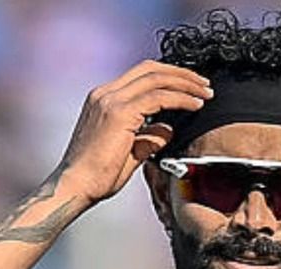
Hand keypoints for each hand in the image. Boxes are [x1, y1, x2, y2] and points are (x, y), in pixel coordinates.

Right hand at [55, 60, 212, 205]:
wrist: (75, 187)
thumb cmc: (96, 176)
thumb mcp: (128, 151)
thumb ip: (147, 138)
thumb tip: (167, 129)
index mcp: (103, 99)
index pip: (141, 75)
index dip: (169, 76)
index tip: (190, 87)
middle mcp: (104, 94)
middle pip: (150, 69)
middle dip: (181, 74)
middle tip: (204, 85)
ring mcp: (110, 100)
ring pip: (156, 78)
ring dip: (186, 83)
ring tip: (205, 94)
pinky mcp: (119, 113)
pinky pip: (158, 97)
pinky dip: (180, 98)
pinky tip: (194, 105)